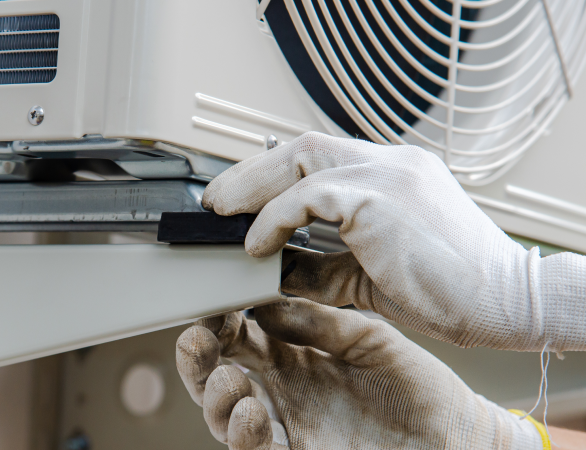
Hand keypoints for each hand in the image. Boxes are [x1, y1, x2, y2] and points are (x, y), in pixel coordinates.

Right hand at [176, 298, 544, 448]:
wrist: (458, 442)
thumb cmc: (422, 392)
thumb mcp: (371, 341)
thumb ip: (319, 322)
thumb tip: (264, 303)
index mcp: (298, 357)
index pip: (241, 336)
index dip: (220, 322)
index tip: (214, 306)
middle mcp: (285, 393)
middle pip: (219, 375)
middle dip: (198, 360)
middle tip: (198, 341)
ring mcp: (290, 428)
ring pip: (225, 416)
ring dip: (214, 397)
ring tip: (227, 379)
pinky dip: (242, 433)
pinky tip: (251, 412)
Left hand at [202, 131, 585, 351]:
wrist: (504, 304)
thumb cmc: (445, 291)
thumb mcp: (366, 275)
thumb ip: (320, 265)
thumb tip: (270, 268)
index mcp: (393, 174)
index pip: (318, 157)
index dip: (271, 173)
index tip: (238, 198)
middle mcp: (391, 163)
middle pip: (301, 146)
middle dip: (250, 172)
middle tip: (215, 201)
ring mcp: (389, 173)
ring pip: (301, 158)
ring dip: (252, 185)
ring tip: (222, 213)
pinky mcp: (381, 196)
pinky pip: (309, 195)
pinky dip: (275, 216)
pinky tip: (258, 242)